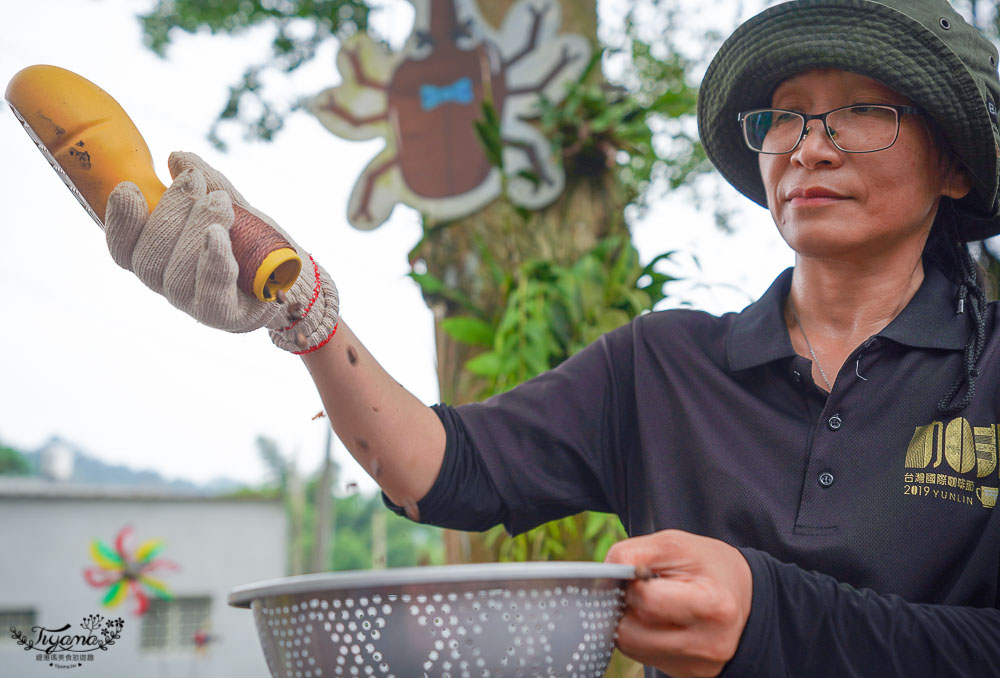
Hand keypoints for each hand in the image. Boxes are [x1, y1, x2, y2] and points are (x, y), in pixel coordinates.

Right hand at [104, 152, 337, 352]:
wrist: (298, 276)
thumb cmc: (256, 242)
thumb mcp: (233, 206)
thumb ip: (207, 183)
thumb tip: (177, 158)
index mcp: (162, 259)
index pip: (125, 250)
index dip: (119, 222)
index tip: (129, 187)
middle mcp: (172, 286)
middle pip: (149, 261)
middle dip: (169, 213)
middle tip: (195, 182)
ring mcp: (198, 306)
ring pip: (177, 278)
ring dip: (194, 230)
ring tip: (220, 203)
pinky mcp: (229, 318)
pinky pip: (212, 295)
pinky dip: (213, 261)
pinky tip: (218, 235)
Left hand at [604, 529, 752, 677]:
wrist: (744, 595)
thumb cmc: (707, 565)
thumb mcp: (675, 544)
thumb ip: (634, 553)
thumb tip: (602, 574)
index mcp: (713, 605)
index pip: (647, 602)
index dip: (632, 584)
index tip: (638, 572)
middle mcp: (708, 643)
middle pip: (632, 633)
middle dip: (625, 607)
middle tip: (639, 589)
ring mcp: (698, 664)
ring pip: (632, 647)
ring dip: (629, 622)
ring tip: (650, 603)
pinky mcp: (687, 673)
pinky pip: (643, 656)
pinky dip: (640, 635)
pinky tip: (657, 619)